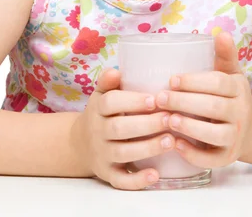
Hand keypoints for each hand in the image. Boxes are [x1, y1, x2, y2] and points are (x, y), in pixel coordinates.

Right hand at [70, 68, 175, 189]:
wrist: (80, 143)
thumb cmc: (101, 114)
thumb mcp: (100, 95)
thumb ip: (108, 82)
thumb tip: (117, 71)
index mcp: (97, 109)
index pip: (110, 103)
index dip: (131, 101)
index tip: (153, 99)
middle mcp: (97, 132)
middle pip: (119, 129)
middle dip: (146, 124)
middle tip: (170, 119)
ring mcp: (101, 154)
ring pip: (123, 153)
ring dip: (148, 148)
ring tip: (170, 141)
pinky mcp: (108, 174)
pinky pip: (121, 180)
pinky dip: (137, 181)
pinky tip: (155, 175)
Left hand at [155, 32, 251, 167]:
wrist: (249, 128)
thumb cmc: (228, 95)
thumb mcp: (229, 73)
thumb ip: (223, 54)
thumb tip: (220, 33)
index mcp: (238, 89)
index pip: (217, 83)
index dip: (193, 81)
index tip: (171, 79)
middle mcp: (240, 113)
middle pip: (212, 108)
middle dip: (184, 103)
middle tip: (159, 98)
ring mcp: (236, 137)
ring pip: (214, 135)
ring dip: (189, 128)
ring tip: (167, 120)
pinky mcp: (228, 158)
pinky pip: (212, 160)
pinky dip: (193, 154)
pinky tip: (175, 144)